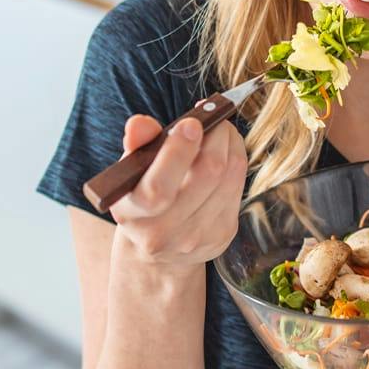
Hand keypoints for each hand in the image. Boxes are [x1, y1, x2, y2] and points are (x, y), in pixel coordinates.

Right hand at [109, 98, 247, 269]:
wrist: (158, 252)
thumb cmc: (143, 196)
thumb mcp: (130, 172)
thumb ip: (136, 145)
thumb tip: (140, 124)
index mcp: (132, 214)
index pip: (158, 188)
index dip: (178, 152)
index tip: (190, 122)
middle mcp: (163, 232)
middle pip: (207, 175)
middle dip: (215, 136)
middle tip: (212, 116)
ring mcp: (196, 237)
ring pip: (229, 176)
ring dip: (230, 143)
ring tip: (220, 128)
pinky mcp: (223, 235)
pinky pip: (238, 186)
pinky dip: (236, 159)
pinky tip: (227, 149)